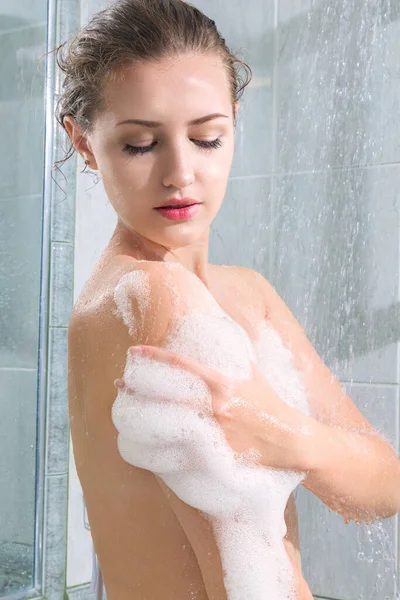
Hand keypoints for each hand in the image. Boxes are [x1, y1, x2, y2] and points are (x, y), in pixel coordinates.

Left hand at [114, 345, 312, 472]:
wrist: (290, 441)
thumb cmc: (268, 403)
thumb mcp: (251, 372)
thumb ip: (230, 354)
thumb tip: (213, 329)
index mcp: (224, 383)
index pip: (182, 365)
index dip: (154, 356)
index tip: (134, 351)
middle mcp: (217, 407)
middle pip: (167, 394)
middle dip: (139, 388)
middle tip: (120, 383)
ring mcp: (214, 434)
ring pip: (167, 424)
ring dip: (142, 416)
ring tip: (125, 408)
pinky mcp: (214, 456)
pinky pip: (178, 450)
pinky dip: (157, 444)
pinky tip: (141, 440)